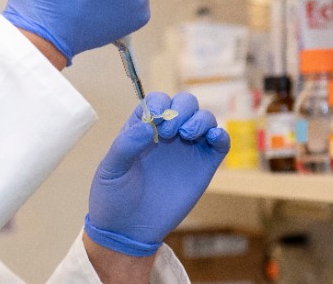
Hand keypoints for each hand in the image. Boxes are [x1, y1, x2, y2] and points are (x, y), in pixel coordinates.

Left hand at [84, 92, 229, 255]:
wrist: (128, 230)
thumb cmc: (113, 197)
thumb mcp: (111, 169)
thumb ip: (126, 145)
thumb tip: (149, 126)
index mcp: (143, 128)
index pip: (158, 101)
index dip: (160, 104)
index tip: (156, 119)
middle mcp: (167, 134)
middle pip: (185, 103)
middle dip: (182, 109)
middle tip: (172, 131)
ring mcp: (187, 149)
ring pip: (204, 118)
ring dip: (200, 119)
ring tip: (187, 135)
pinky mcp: (203, 166)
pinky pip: (219, 143)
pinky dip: (221, 135)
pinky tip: (214, 137)